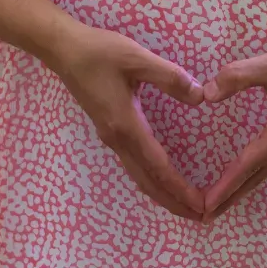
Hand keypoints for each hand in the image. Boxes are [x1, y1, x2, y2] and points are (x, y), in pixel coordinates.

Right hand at [42, 24, 206, 220]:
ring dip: (164, 195)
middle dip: (175, 203)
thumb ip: (169, 77)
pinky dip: (152, 181)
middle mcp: (117, 140)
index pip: (158, 167)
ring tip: (187, 207)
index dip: (180, 188)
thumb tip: (201, 96)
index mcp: (126, 126)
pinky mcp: (109, 132)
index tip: (202, 205)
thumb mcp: (137, 57)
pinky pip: (134, 166)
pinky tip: (164, 182)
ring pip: (139, 177)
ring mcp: (111, 138)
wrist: (63, 50)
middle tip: (203, 218)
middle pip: (148, 183)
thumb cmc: (99, 52)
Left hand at [200, 28, 266, 222]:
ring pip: (264, 172)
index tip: (206, 204)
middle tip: (204, 217)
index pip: (247, 164)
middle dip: (230, 198)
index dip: (225, 185)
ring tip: (219, 204)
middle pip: (256, 177)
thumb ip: (236, 76)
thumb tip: (206, 95)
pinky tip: (242, 177)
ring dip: (241, 189)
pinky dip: (253, 174)